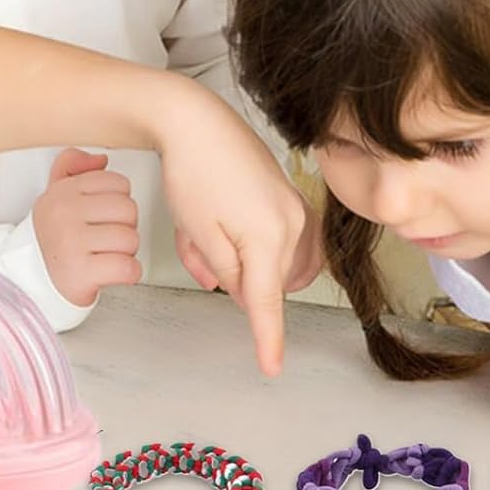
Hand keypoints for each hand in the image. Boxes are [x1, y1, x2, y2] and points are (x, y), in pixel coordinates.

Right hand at [31, 149, 141, 306]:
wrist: (31, 281)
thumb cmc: (55, 238)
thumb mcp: (56, 195)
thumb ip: (72, 166)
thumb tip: (100, 159)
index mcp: (62, 192)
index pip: (118, 183)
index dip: (117, 203)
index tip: (102, 216)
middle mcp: (63, 213)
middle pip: (128, 209)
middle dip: (124, 227)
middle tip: (105, 239)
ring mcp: (70, 243)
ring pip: (131, 239)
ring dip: (125, 252)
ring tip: (104, 255)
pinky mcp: (80, 273)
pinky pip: (128, 268)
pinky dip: (128, 274)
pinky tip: (110, 272)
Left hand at [154, 87, 313, 374]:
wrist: (196, 121)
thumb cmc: (193, 173)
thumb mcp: (200, 234)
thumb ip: (226, 272)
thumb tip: (243, 292)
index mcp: (270, 237)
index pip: (267, 301)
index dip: (268, 338)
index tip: (271, 368)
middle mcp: (293, 224)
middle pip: (264, 279)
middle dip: (228, 274)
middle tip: (195, 247)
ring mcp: (296, 208)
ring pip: (269, 261)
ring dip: (236, 259)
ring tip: (202, 233)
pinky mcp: (289, 196)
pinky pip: (273, 239)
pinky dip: (246, 243)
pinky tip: (220, 225)